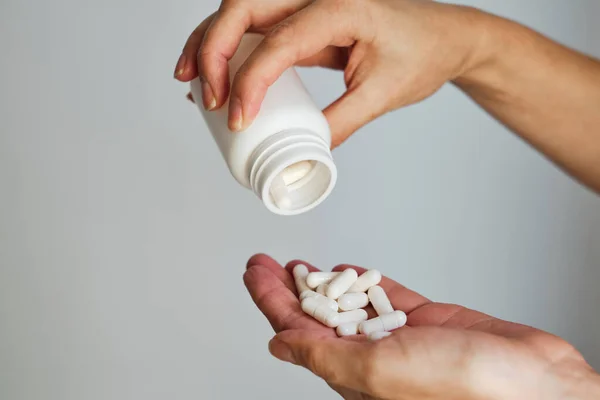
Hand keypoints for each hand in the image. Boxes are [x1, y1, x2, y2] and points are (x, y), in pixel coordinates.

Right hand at [174, 0, 486, 147]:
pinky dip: (227, 48)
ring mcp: (306, 2)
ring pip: (240, 11)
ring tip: (189, 83)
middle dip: (212, 50)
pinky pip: (254, 27)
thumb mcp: (384, 95)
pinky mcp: (302, 18)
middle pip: (243, 6)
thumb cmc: (422, 54)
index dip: (250, 81)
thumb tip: (302, 152)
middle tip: (204, 96)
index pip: (280, 40)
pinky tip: (214, 75)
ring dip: (208, 44)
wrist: (443, 37)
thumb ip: (341, 123)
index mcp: (342, 6)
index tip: (237, 119)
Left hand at [243, 254, 599, 399]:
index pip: (296, 332)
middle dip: (287, 287)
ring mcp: (398, 337)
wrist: (533, 384)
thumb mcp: (378, 372)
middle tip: (266, 262)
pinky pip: (385, 297)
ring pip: (346, 304)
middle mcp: (370, 356)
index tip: (254, 272)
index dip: (269, 300)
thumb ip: (325, 357)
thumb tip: (279, 345)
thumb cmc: (465, 389)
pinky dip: (364, 281)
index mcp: (353, 374)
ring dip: (320, 283)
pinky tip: (346, 270)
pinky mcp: (425, 321)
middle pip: (315, 316)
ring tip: (297, 264)